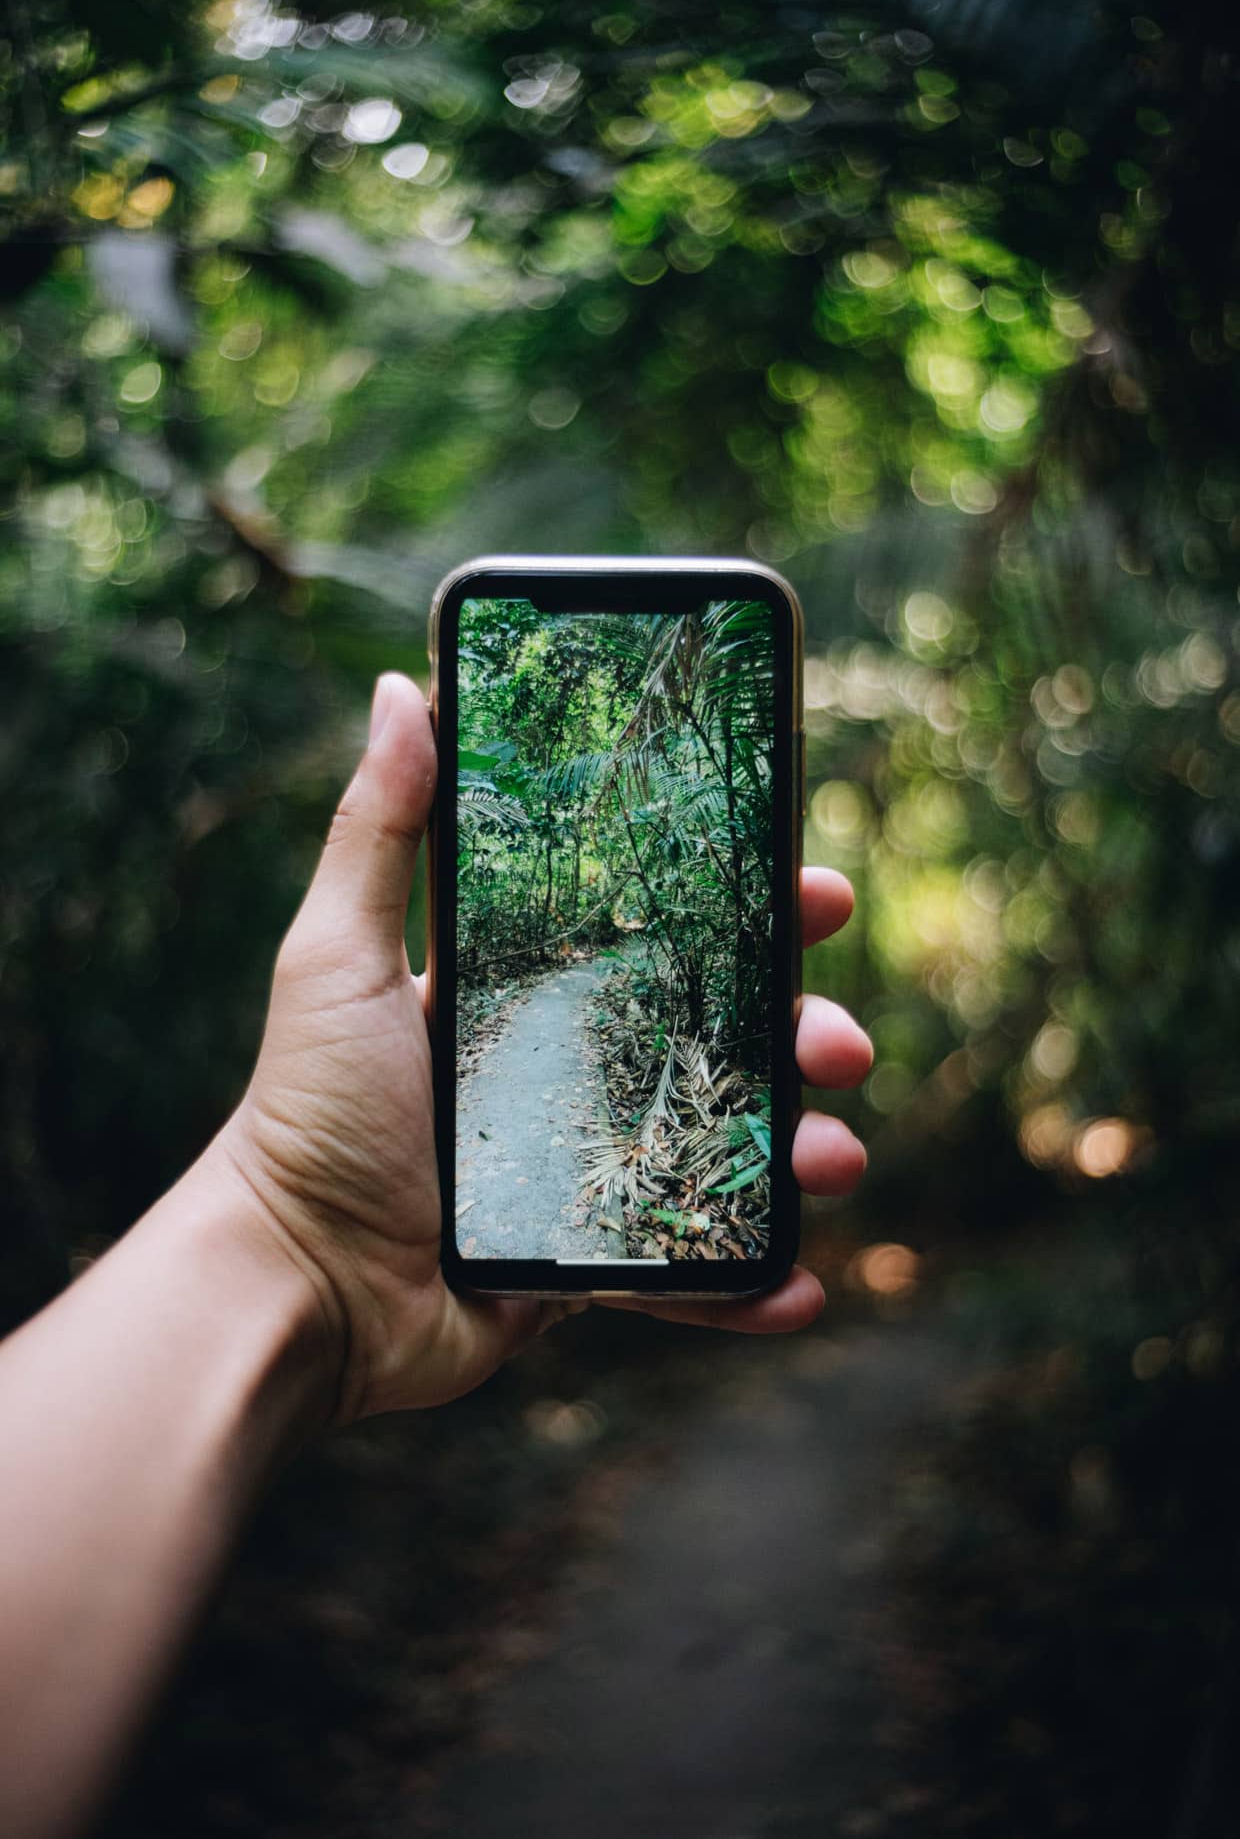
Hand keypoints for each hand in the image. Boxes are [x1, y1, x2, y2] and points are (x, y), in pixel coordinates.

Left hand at [213, 674, 870, 1425]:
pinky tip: (803, 1289)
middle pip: (725, 1043)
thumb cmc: (306, 1114)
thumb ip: (379, 830)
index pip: (668, 937)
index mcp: (535, 998)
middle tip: (842, 1044)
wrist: (291, 1284)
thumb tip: (401, 688)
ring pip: (731, 1154)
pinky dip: (752, 1286)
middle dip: (806, 1035)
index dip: (754, 914)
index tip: (820, 892)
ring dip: (806, 1155)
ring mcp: (592, 1175)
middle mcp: (576, 1078)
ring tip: (834, 1162)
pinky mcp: (591, 1270)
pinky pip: (690, 1275)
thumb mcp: (337, 956)